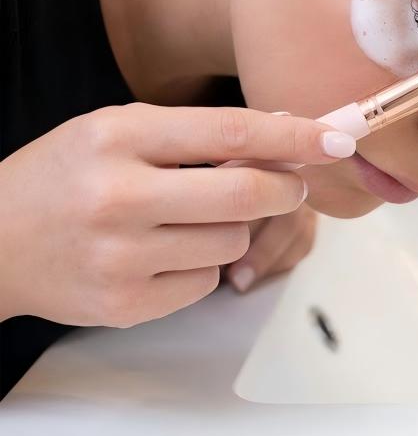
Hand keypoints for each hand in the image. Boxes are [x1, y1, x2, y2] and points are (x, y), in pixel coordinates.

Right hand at [0, 103, 354, 326]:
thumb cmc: (64, 178)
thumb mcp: (117, 133)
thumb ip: (195, 135)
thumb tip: (283, 135)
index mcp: (118, 138)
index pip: (231, 132)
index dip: (294, 137)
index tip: (336, 138)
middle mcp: (118, 196)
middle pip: (246, 195)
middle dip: (285, 188)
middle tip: (290, 185)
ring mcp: (121, 256)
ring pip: (233, 242)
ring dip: (233, 229)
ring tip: (189, 219)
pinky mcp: (125, 303)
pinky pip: (206, 283)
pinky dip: (201, 267)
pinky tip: (163, 254)